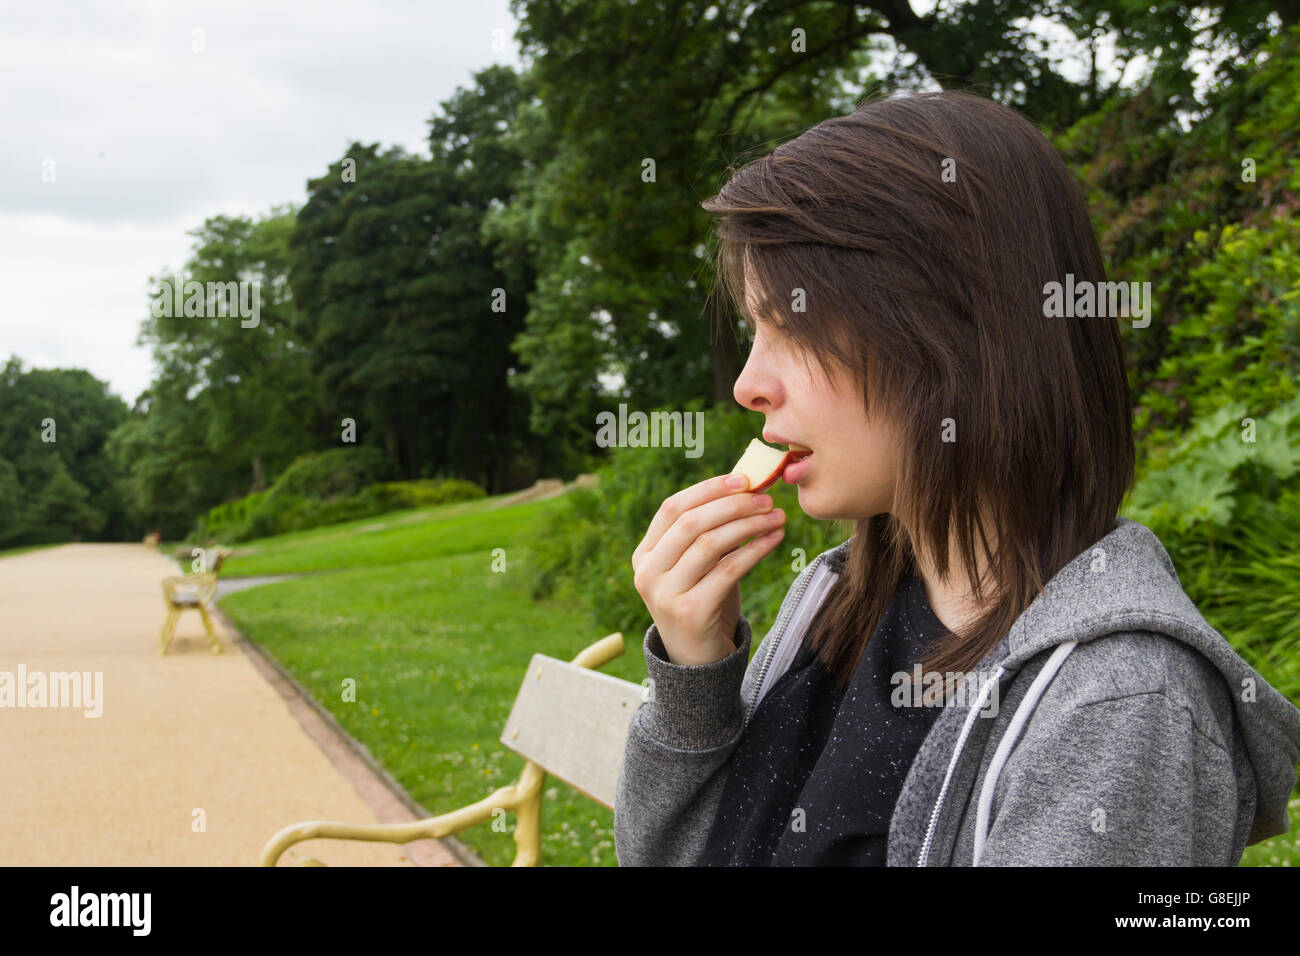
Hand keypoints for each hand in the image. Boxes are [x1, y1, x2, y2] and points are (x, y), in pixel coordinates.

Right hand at [631, 473, 786, 665]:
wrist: (698, 661)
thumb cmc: (703, 602)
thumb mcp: (697, 566)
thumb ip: (708, 532)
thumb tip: (745, 487)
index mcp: (644, 554)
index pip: (673, 508)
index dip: (708, 489)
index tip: (743, 479)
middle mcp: (647, 572)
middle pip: (691, 522)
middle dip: (733, 505)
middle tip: (767, 498)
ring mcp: (665, 594)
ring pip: (709, 544)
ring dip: (748, 524)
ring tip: (777, 516)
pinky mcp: (690, 612)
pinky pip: (728, 570)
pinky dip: (755, 550)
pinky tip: (775, 539)